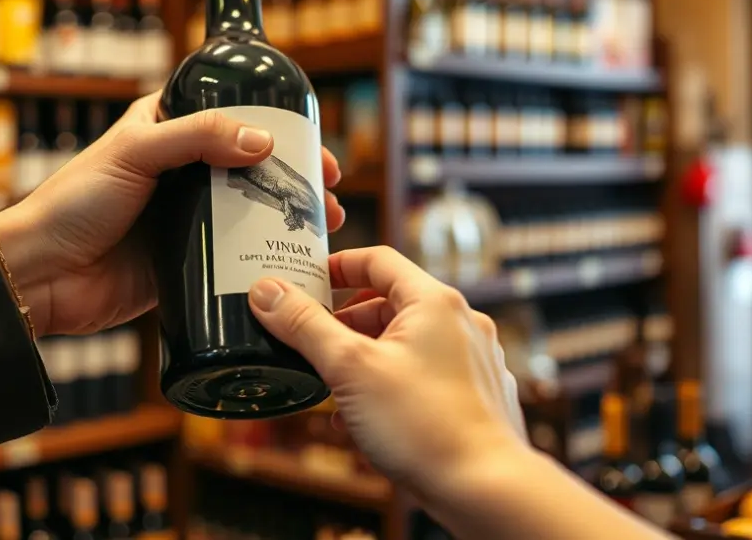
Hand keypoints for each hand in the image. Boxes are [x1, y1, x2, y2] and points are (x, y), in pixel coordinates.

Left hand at [0, 91, 345, 336]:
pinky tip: (295, 260)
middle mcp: (179, 172)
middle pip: (250, 166)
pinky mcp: (185, 261)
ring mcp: (184, 218)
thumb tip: (264, 142)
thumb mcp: (135, 154)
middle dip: (295, 175)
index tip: (313, 140)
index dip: (276, 125)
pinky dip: (266, 256)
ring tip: (326, 225)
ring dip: (288, 216)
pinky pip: (233, 256)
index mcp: (164, 131)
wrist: (41, 276)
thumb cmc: (74, 204)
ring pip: (249, 211)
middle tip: (330, 189)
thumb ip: (198, 138)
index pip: (231, 115)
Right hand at [247, 247, 528, 501]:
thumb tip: (267, 291)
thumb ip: (305, 326)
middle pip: (391, 303)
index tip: (306, 281)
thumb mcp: (349, 368)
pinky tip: (365, 415)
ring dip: (366, 355)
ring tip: (334, 382)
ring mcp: (473, 360)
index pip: (379, 260)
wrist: (484, 490)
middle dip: (346, 321)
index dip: (337, 266)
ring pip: (407, 342)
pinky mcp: (475, 396)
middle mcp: (462, 323)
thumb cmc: (424, 425)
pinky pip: (424, 374)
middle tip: (311, 338)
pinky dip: (391, 382)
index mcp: (434, 302)